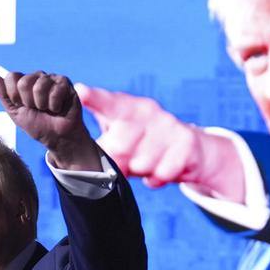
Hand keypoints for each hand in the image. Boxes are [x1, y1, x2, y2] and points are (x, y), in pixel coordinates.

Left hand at [0, 71, 101, 170]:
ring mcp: (51, 78)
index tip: (21, 106)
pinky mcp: (65, 83)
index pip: (11, 77)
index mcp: (23, 82)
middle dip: (28, 102)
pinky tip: (58, 108)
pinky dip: (55, 105)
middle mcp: (37, 77)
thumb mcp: (15, 113)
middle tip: (36, 109)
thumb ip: (4, 95)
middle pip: (24, 82)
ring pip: (39, 86)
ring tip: (48, 109)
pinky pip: (55, 91)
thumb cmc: (36, 125)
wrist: (56, 137)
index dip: (14, 95)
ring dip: (42, 105)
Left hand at [75, 83, 245, 202]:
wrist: (189, 149)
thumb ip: (101, 147)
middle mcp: (147, 111)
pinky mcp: (186, 142)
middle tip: (128, 159)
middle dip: (120, 162)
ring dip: (141, 171)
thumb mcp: (116, 140)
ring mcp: (168, 124)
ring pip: (141, 164)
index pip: (107, 103)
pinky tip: (162, 167)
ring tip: (147, 161)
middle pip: (120, 147)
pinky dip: (158, 178)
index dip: (93, 98)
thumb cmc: (140, 144)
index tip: (80, 91)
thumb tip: (88, 165)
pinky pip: (162, 173)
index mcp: (124, 107)